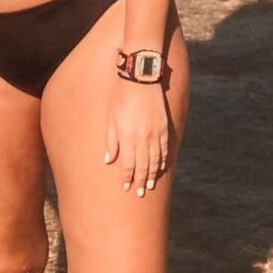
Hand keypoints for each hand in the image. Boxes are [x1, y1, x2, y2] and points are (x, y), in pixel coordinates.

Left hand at [103, 76, 168, 197]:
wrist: (140, 79)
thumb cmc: (120, 97)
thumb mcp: (111, 117)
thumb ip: (111, 140)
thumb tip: (109, 160)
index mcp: (128, 137)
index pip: (129, 164)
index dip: (128, 177)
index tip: (127, 187)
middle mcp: (143, 139)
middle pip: (143, 166)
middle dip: (141, 181)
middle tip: (140, 193)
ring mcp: (155, 134)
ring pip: (155, 160)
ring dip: (153, 174)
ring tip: (150, 185)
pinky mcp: (163, 127)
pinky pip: (164, 149)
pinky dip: (163, 160)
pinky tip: (161, 167)